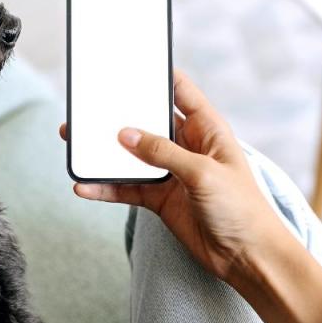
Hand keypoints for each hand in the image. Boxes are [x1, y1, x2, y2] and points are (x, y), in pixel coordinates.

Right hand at [60, 70, 285, 281]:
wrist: (248, 259)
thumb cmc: (242, 209)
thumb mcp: (204, 173)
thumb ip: (163, 152)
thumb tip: (125, 134)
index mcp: (206, 128)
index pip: (180, 90)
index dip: (156, 74)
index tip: (128, 63)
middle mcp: (187, 146)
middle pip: (146, 121)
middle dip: (118, 113)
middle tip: (87, 105)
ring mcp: (171, 173)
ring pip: (130, 155)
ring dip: (104, 151)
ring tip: (73, 140)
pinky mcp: (160, 199)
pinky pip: (127, 188)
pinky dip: (105, 187)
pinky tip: (84, 186)